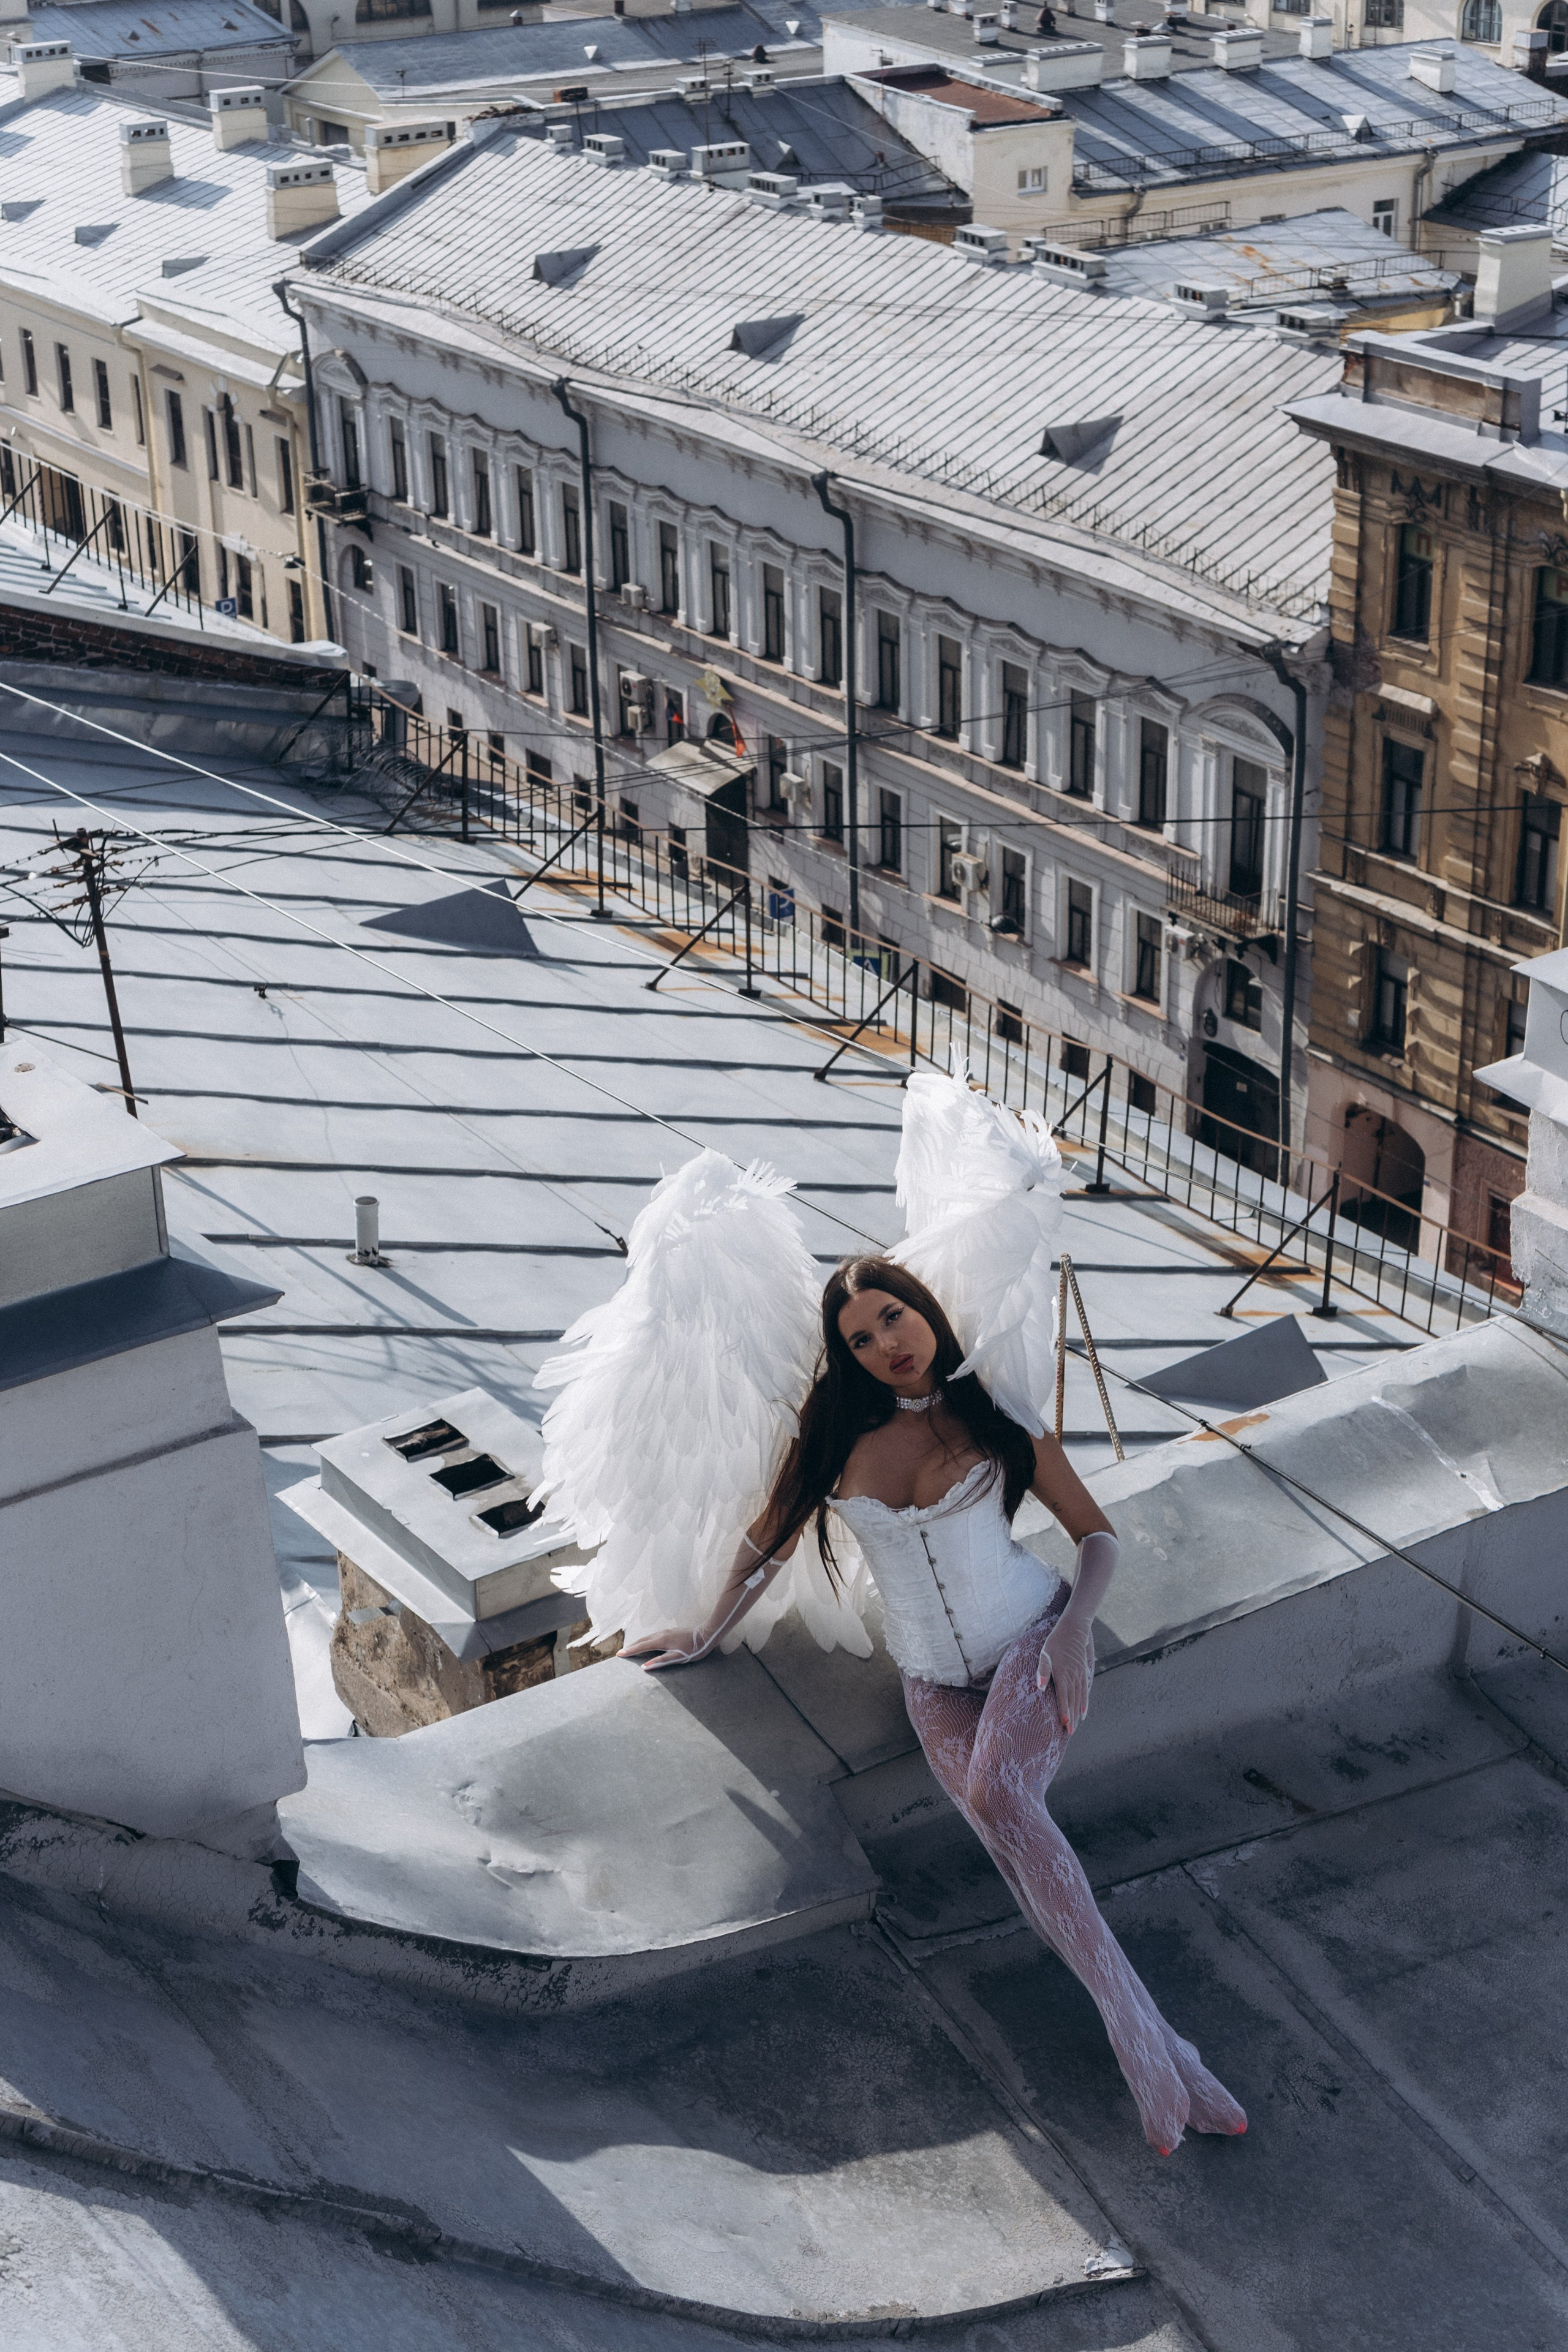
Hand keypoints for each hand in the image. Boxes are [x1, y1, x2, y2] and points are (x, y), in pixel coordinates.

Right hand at [621, 1627, 712, 1672]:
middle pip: (643, 1640)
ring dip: (638, 1642)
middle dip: (632, 1646)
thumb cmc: (695, 1648)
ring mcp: (666, 1631)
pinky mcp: (671, 1631)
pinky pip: (654, 1635)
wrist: (707, 1633)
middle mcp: (662, 1634)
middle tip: (622, 1652)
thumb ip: (661, 1661)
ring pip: (648, 1637)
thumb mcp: (678, 1657)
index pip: (642, 1646)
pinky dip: (646, 1640)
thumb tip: (645, 1666)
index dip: (630, 1651)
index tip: (619, 1654)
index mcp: (662, 1641)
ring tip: (632, 1648)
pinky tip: (648, 1643)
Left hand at [1037, 1616, 1092, 1733]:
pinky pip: (1085, 1690)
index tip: (1065, 1724)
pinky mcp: (1084, 1672)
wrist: (1074, 1629)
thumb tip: (1039, 1686)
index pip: (1064, 1696)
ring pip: (1080, 1697)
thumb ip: (1043, 1670)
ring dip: (1079, 1712)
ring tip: (1077, 1725)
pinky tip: (1084, 1710)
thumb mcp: (1045, 1653)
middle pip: (1073, 1700)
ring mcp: (1081, 1674)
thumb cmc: (1055, 1641)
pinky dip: (1085, 1701)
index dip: (1064, 1711)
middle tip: (1070, 1733)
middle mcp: (1074, 1676)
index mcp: (1063, 1673)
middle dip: (1072, 1717)